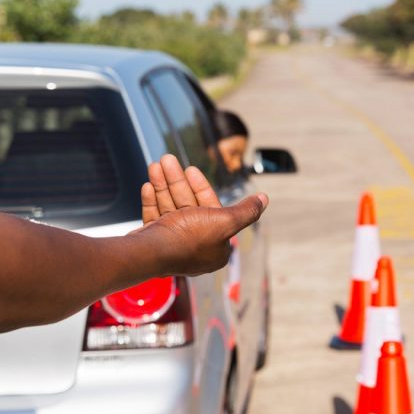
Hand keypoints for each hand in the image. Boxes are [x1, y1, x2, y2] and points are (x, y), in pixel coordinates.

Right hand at [133, 155, 267, 276]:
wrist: (149, 254)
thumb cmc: (188, 238)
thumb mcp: (225, 222)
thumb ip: (246, 211)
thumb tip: (264, 199)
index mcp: (214, 246)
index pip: (211, 209)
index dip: (201, 187)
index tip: (191, 169)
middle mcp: (194, 247)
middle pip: (187, 205)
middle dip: (177, 180)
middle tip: (167, 159)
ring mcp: (172, 245)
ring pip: (169, 207)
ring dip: (163, 184)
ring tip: (156, 164)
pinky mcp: (154, 242)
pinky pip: (155, 217)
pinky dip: (152, 200)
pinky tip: (148, 184)